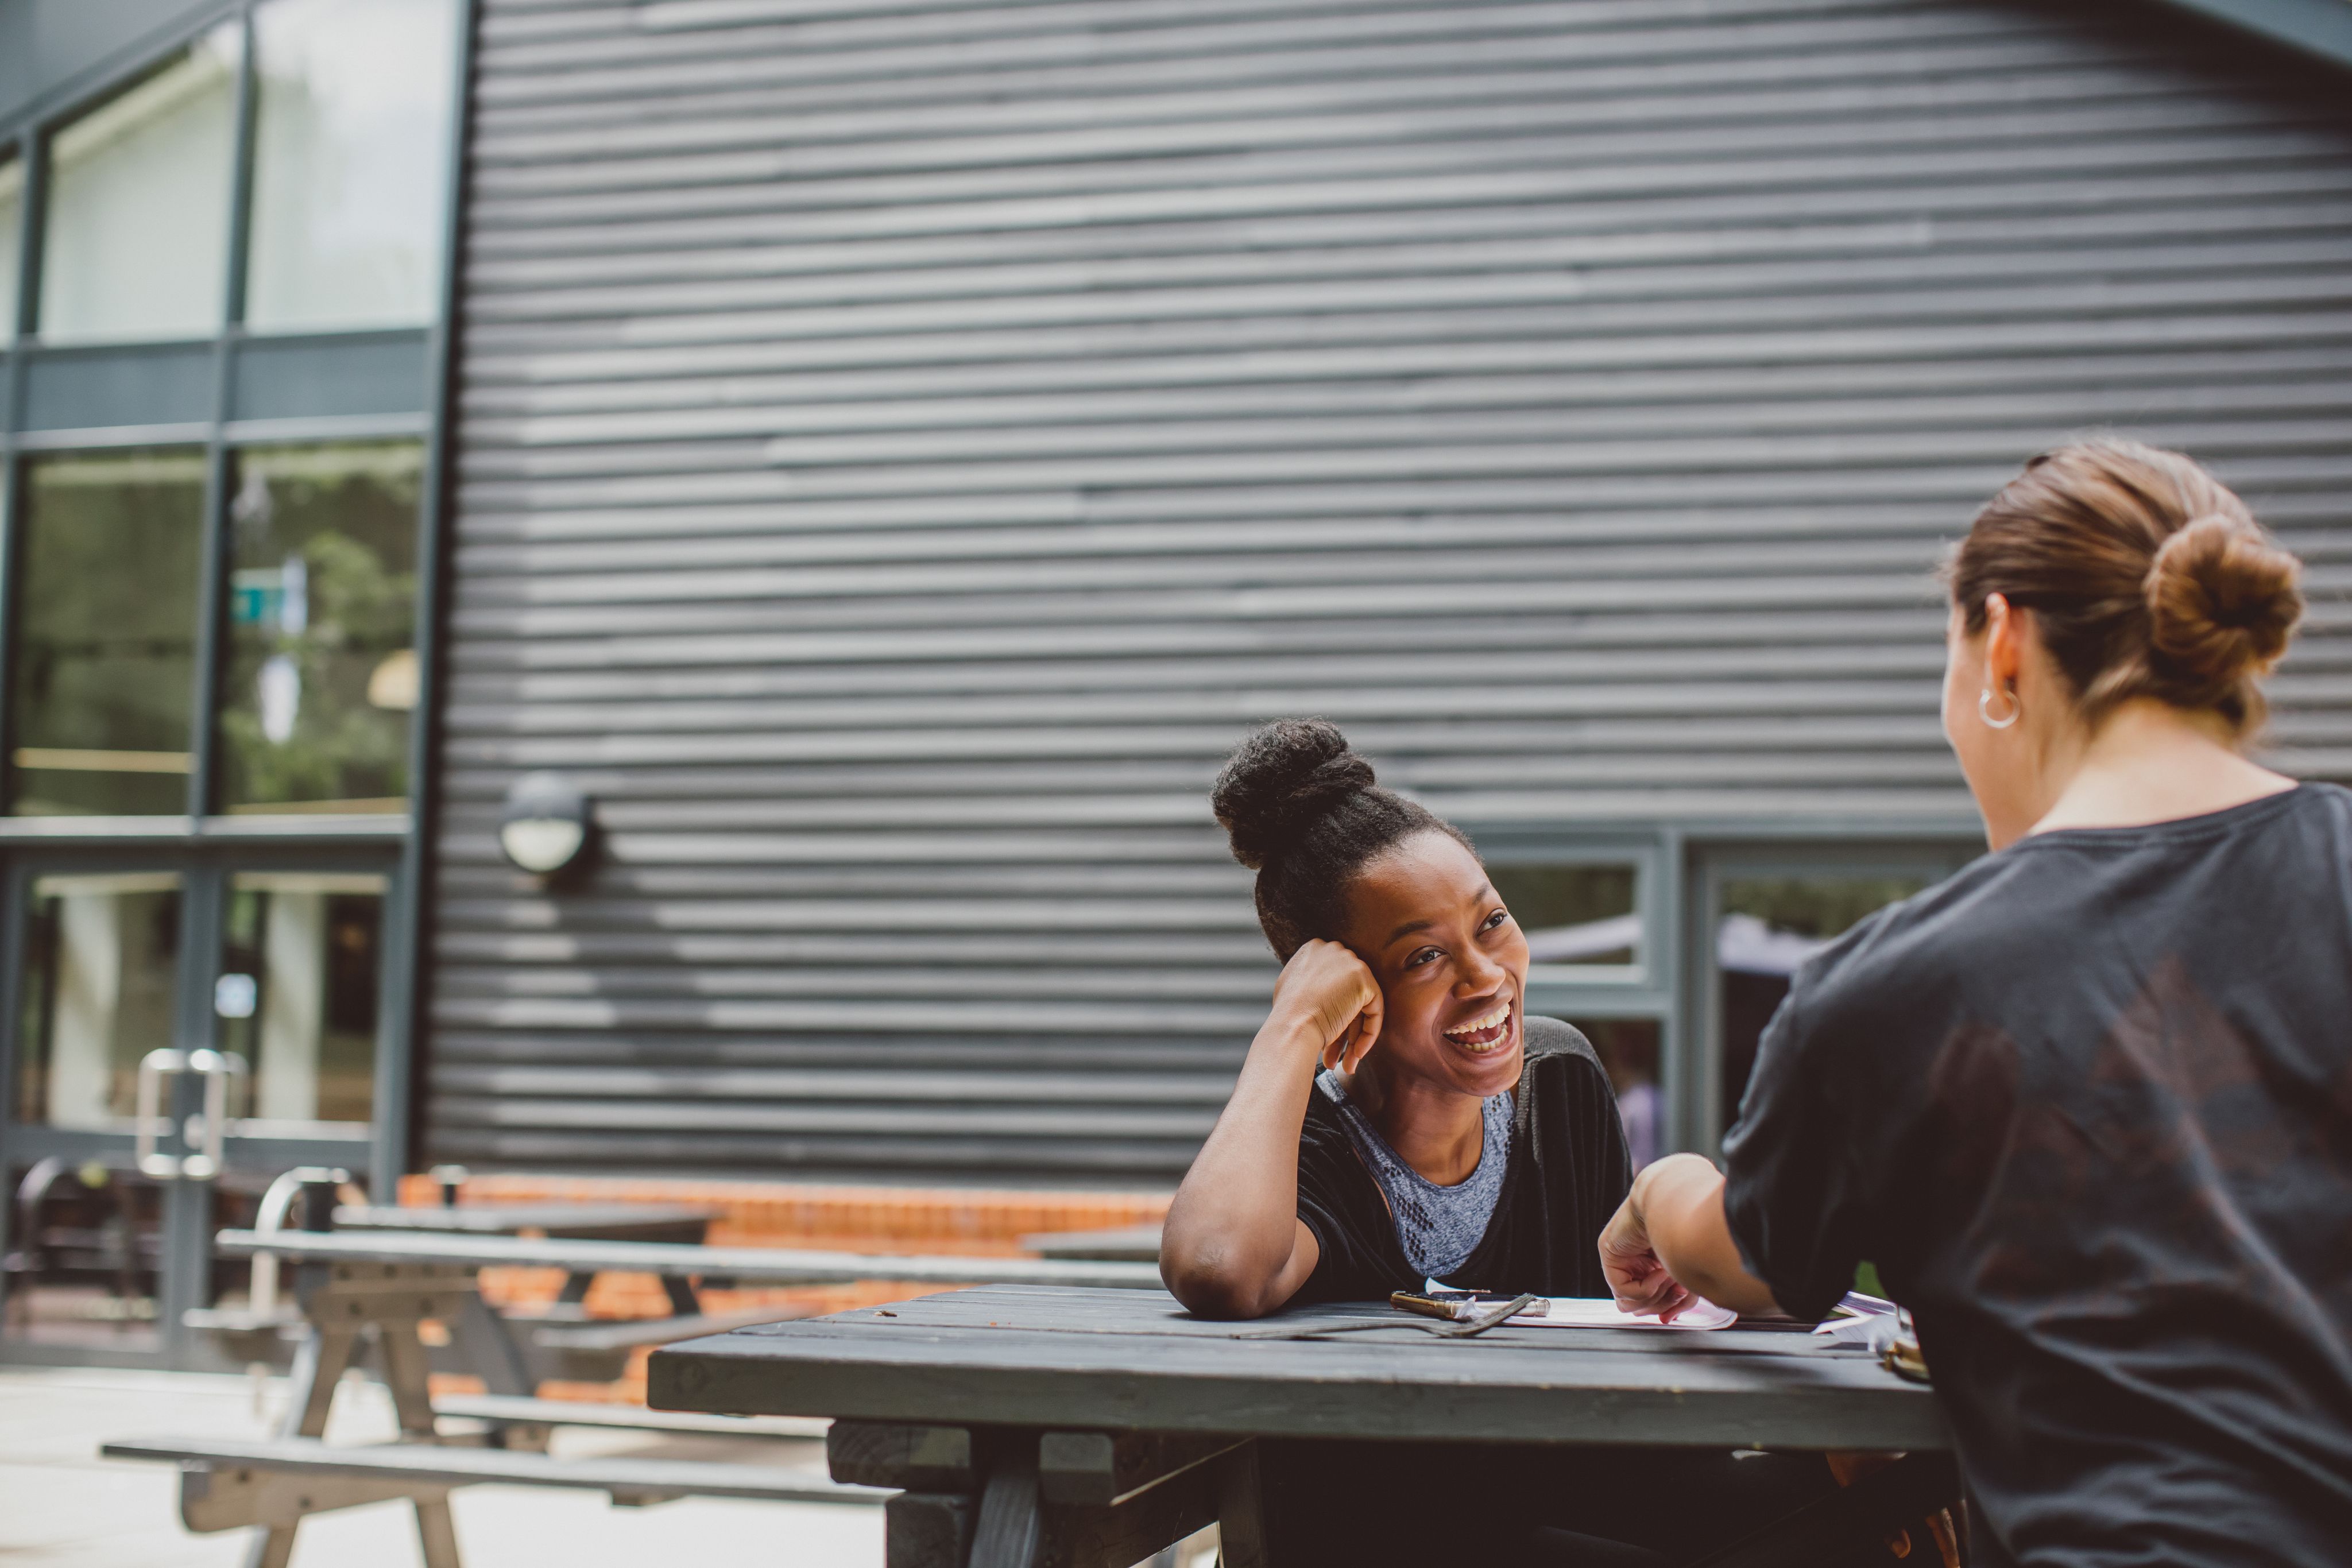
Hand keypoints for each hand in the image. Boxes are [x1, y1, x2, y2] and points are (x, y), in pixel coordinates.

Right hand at [1268, 939, 1383, 1072]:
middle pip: (1347, 992)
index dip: (1332, 1009)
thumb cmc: (1285, 1018)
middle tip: (1337, 1055)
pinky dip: (1368, 1034)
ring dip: (1354, 1038)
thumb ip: (1305, 982)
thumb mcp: (1290, 988)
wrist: (1292, 1027)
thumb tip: (1313, 992)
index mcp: (1313, 950)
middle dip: (1344, 1027)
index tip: (1328, 1033)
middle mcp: (1332, 950)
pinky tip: (1355, 1054)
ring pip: (1361, 1004)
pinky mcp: (1363, 980)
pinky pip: (1374, 1010)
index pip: (1332, 981)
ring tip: (1346, 1063)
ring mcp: (1349, 963)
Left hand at [1598, 1186, 1696, 1321]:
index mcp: (1649, 1266)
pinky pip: (1623, 1292)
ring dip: (1654, 1299)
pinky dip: (1646, 1288)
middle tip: (1678, 1288)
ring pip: (1628, 1306)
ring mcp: (1619, 1261)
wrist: (1676, 1203)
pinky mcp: (1609, 1256)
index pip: (1649, 1305)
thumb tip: (1666, 1321)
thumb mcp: (1687, 1272)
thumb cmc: (1687, 1231)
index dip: (1665, 1309)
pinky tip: (1659, 1271)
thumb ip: (1681, 1297)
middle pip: (1640, 1309)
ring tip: (1669, 1278)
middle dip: (1663, 1304)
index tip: (1678, 1305)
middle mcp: (1632, 1265)